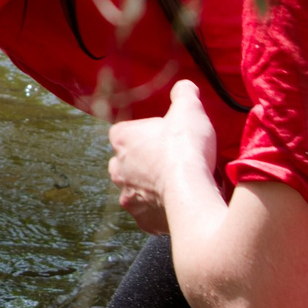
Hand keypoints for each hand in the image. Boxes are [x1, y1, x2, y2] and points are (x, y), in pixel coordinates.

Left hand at [106, 79, 214, 235]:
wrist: (191, 189)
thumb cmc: (185, 146)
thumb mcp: (188, 109)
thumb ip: (184, 94)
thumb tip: (184, 88)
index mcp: (121, 139)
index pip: (124, 133)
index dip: (144, 134)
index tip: (164, 137)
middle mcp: (117, 169)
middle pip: (127, 163)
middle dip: (145, 163)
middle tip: (171, 162)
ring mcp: (128, 197)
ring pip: (137, 190)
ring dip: (152, 187)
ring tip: (178, 185)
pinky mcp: (142, 220)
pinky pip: (150, 214)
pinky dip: (161, 210)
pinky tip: (178, 204)